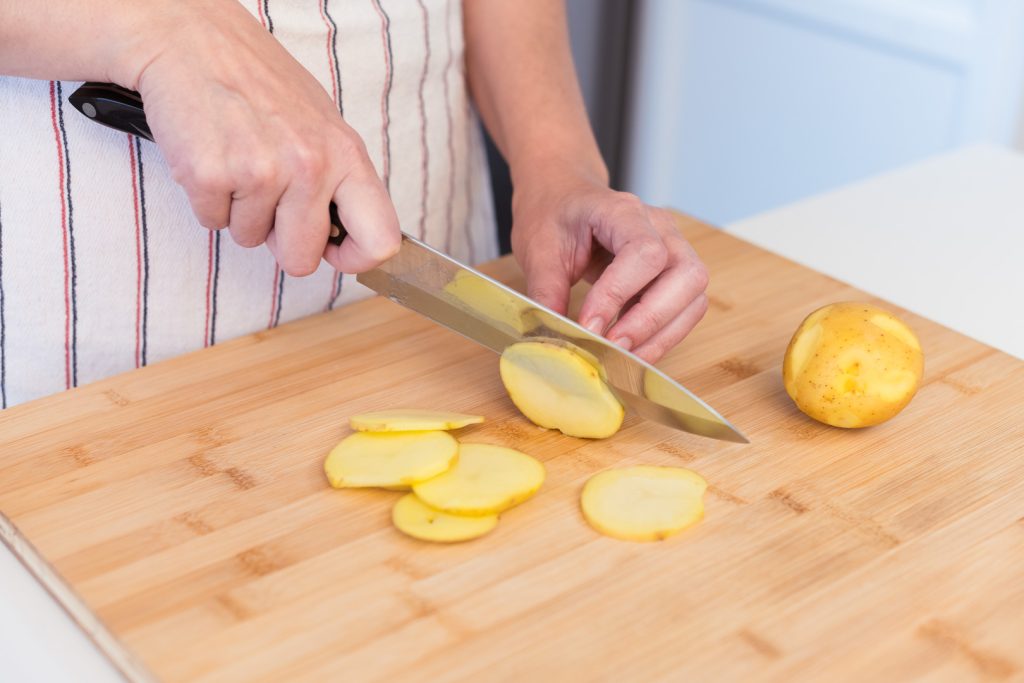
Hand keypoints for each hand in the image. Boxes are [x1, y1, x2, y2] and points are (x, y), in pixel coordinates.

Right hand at [122, 0, 399, 274]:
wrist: (193, 39)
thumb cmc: (259, 83)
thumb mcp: (322, 125)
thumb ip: (339, 182)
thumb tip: (346, 240)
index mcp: (346, 155)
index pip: (380, 239)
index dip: (356, 259)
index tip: (335, 252)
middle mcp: (309, 166)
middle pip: (302, 259)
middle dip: (281, 241)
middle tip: (269, 199)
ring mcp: (259, 172)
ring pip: (250, 239)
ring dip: (240, 212)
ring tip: (237, 159)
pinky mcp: (210, 176)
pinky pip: (212, 222)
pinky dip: (208, 200)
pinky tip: (212, 156)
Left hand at [511, 171, 708, 363]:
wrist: (563, 194)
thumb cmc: (553, 213)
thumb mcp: (537, 248)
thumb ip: (545, 291)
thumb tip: (551, 338)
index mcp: (623, 211)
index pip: (644, 253)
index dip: (619, 295)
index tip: (587, 325)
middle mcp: (661, 228)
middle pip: (687, 276)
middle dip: (649, 321)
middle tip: (611, 348)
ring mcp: (674, 249)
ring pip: (693, 298)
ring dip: (661, 335)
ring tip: (621, 357)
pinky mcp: (673, 275)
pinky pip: (685, 310)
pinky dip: (663, 336)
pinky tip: (632, 350)